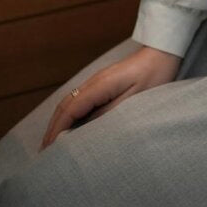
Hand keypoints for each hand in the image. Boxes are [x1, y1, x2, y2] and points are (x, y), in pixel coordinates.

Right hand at [40, 45, 181, 149]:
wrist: (162, 53)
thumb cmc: (154, 76)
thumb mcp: (135, 101)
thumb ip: (110, 114)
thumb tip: (85, 130)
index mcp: (99, 86)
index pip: (70, 110)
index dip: (56, 131)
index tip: (48, 150)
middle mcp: (93, 82)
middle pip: (64, 106)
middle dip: (52, 129)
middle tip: (44, 153)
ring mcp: (96, 82)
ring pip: (70, 103)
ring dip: (59, 122)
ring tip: (53, 144)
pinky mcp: (102, 84)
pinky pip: (79, 101)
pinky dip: (69, 115)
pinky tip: (71, 127)